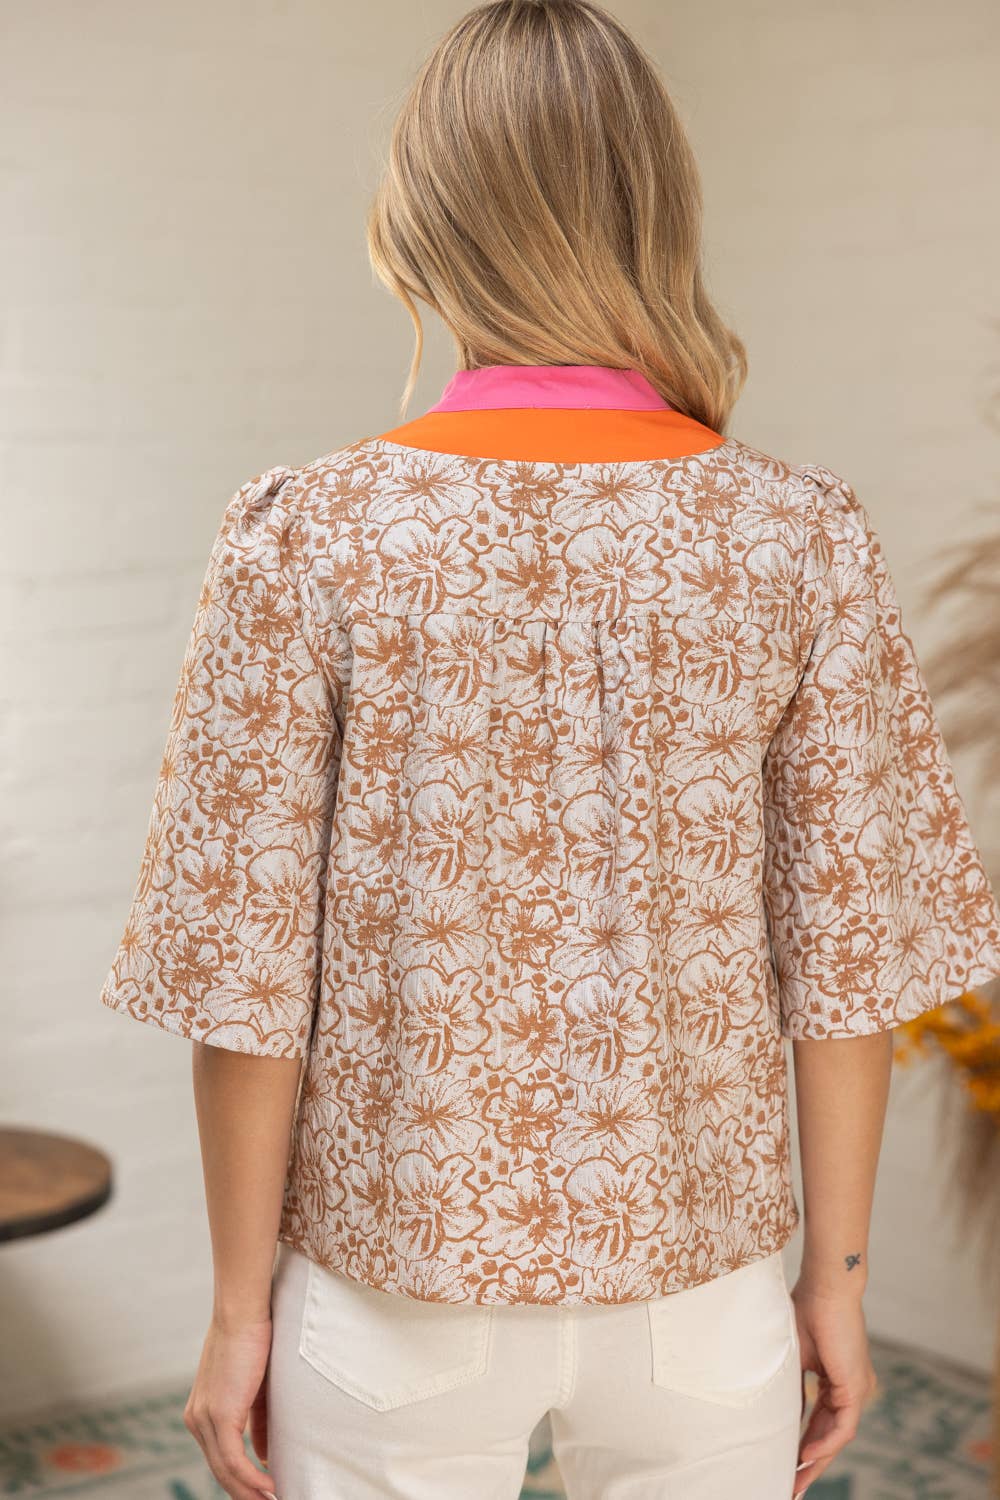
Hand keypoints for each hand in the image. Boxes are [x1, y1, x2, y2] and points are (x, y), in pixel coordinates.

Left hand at [183, 1314, 276, 1499]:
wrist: (243, 1311)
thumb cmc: (253, 1339)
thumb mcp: (255, 1389)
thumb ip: (257, 1423)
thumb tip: (264, 1455)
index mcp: (201, 1413)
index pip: (219, 1458)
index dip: (239, 1481)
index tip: (261, 1493)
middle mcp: (197, 1420)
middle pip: (220, 1471)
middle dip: (244, 1494)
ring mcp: (205, 1419)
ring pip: (225, 1471)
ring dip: (250, 1493)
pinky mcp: (219, 1416)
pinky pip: (234, 1461)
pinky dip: (252, 1480)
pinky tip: (270, 1488)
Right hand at [790, 1280, 877, 1496]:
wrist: (825, 1286)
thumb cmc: (806, 1308)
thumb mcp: (793, 1355)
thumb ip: (791, 1383)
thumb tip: (775, 1410)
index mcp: (837, 1381)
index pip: (820, 1423)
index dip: (803, 1446)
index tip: (785, 1466)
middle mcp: (852, 1389)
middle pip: (830, 1438)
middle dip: (809, 1465)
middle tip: (790, 1488)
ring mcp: (856, 1389)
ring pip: (837, 1437)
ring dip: (816, 1461)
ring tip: (794, 1481)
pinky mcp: (855, 1386)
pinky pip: (842, 1427)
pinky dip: (823, 1442)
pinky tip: (805, 1455)